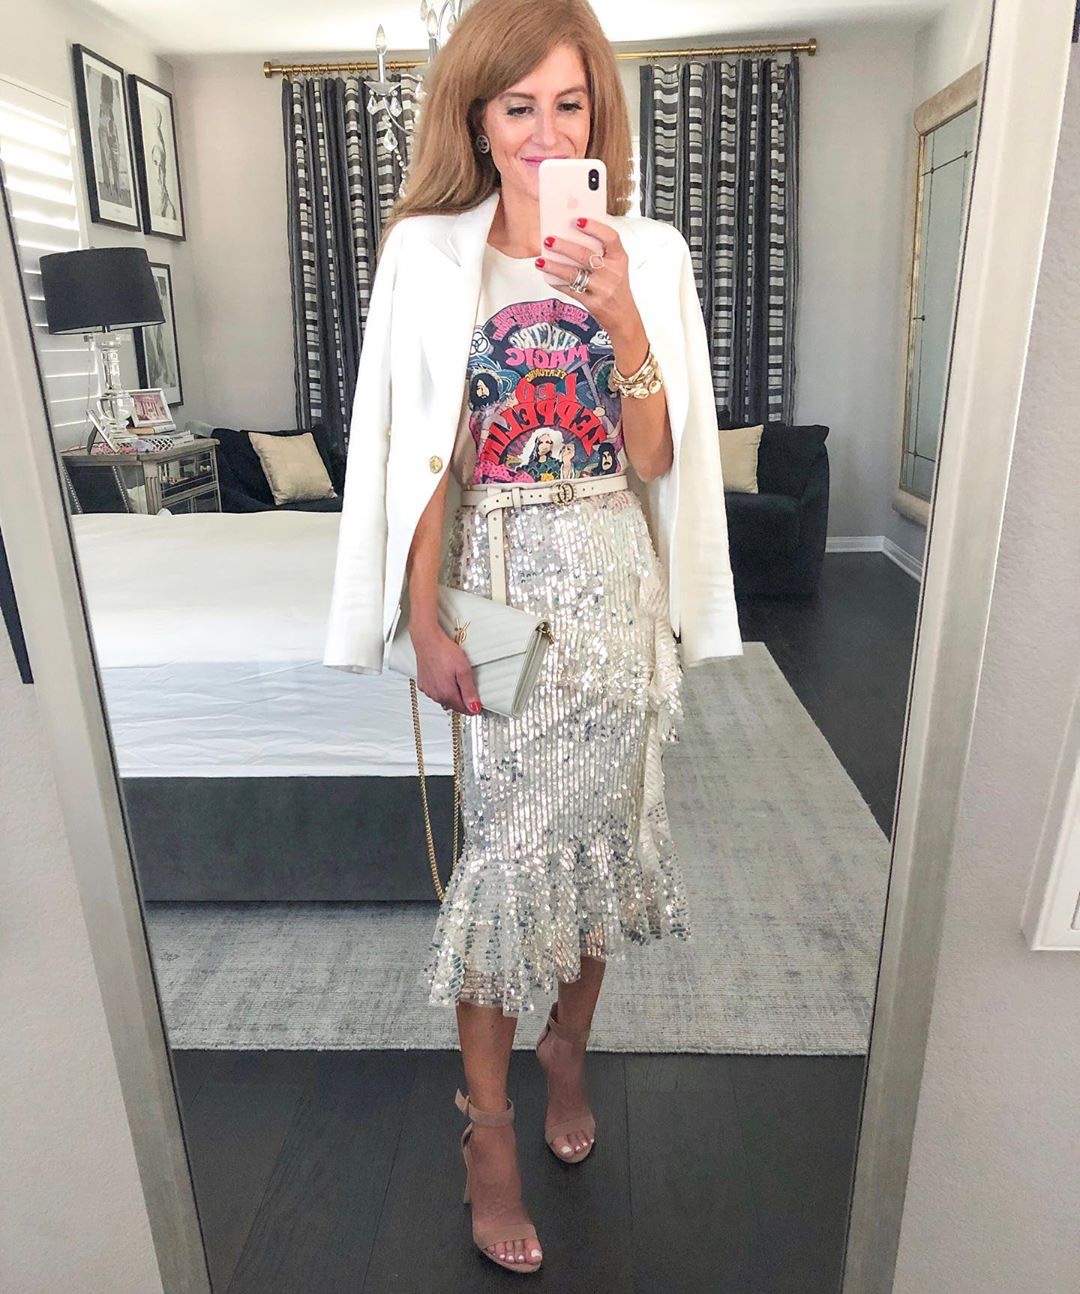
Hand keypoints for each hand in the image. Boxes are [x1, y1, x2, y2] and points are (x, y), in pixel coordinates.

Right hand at [410, 623, 481, 715]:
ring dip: (452, 694)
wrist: (427, 640)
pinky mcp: (423, 684)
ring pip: (444, 699)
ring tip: (456, 678)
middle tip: (468, 685)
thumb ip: (469, 691)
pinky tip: (445, 676)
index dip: (473, 707)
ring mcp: (428, 690)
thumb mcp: (463, 670)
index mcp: (446, 694)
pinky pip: (435, 692)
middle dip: (462, 700)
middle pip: (454, 705)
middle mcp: (435, 695)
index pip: (464, 710)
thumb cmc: (444, 651)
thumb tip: (474, 707)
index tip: (478, 702)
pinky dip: (442, 688)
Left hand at [535, 219, 646, 363]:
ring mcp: (603, 289)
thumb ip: (600, 251)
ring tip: (541, 261)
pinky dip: (557, 283)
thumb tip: (572, 233)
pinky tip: (548, 276)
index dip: (595, 228)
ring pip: (574, 274)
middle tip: (549, 240)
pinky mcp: (593, 303)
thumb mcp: (615, 266)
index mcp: (619, 258)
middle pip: (586, 255)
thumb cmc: (616, 286)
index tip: (578, 220)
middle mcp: (613, 272)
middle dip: (564, 246)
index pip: (610, 238)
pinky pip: (571, 290)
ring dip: (555, 266)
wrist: (623, 317)